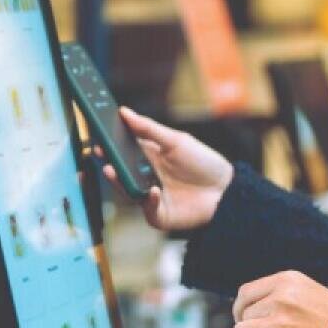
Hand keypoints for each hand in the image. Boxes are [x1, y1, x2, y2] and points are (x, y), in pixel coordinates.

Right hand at [99, 106, 232, 231]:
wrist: (227, 189)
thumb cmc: (204, 162)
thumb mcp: (176, 140)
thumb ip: (148, 128)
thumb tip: (123, 112)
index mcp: (149, 158)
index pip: (123, 151)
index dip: (111, 146)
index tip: (99, 137)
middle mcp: (146, 178)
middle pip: (122, 172)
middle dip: (110, 163)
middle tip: (100, 153)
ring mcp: (151, 197)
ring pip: (129, 192)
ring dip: (120, 182)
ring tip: (113, 170)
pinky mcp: (160, 215)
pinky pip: (148, 210)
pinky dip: (149, 200)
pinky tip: (154, 191)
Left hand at [207, 270, 327, 327]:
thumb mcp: (306, 289)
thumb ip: (277, 291)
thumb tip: (243, 302)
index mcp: (286, 280)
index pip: (246, 292)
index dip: (240, 305)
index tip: (243, 314)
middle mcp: (280, 299)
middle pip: (245, 314)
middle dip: (250, 325)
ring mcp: (278, 324)